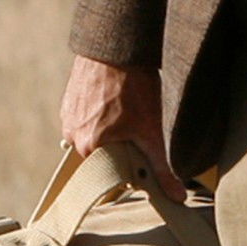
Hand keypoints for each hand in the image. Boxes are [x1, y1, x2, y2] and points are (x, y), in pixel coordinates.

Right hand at [59, 56, 179, 198]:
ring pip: (92, 134)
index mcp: (87, 147)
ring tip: (128, 112)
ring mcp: (68, 114)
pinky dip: (100, 113)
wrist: (117, 47)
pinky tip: (117, 101)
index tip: (140, 152)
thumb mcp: (152, 131)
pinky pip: (86, 116)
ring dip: (109, 129)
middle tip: (137, 128)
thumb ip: (163, 168)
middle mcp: (71, 133)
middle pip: (99, 154)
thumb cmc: (133, 88)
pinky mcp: (71, 97)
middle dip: (118, 147)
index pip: (106, 173)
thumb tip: (178, 198)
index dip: (126, 166)